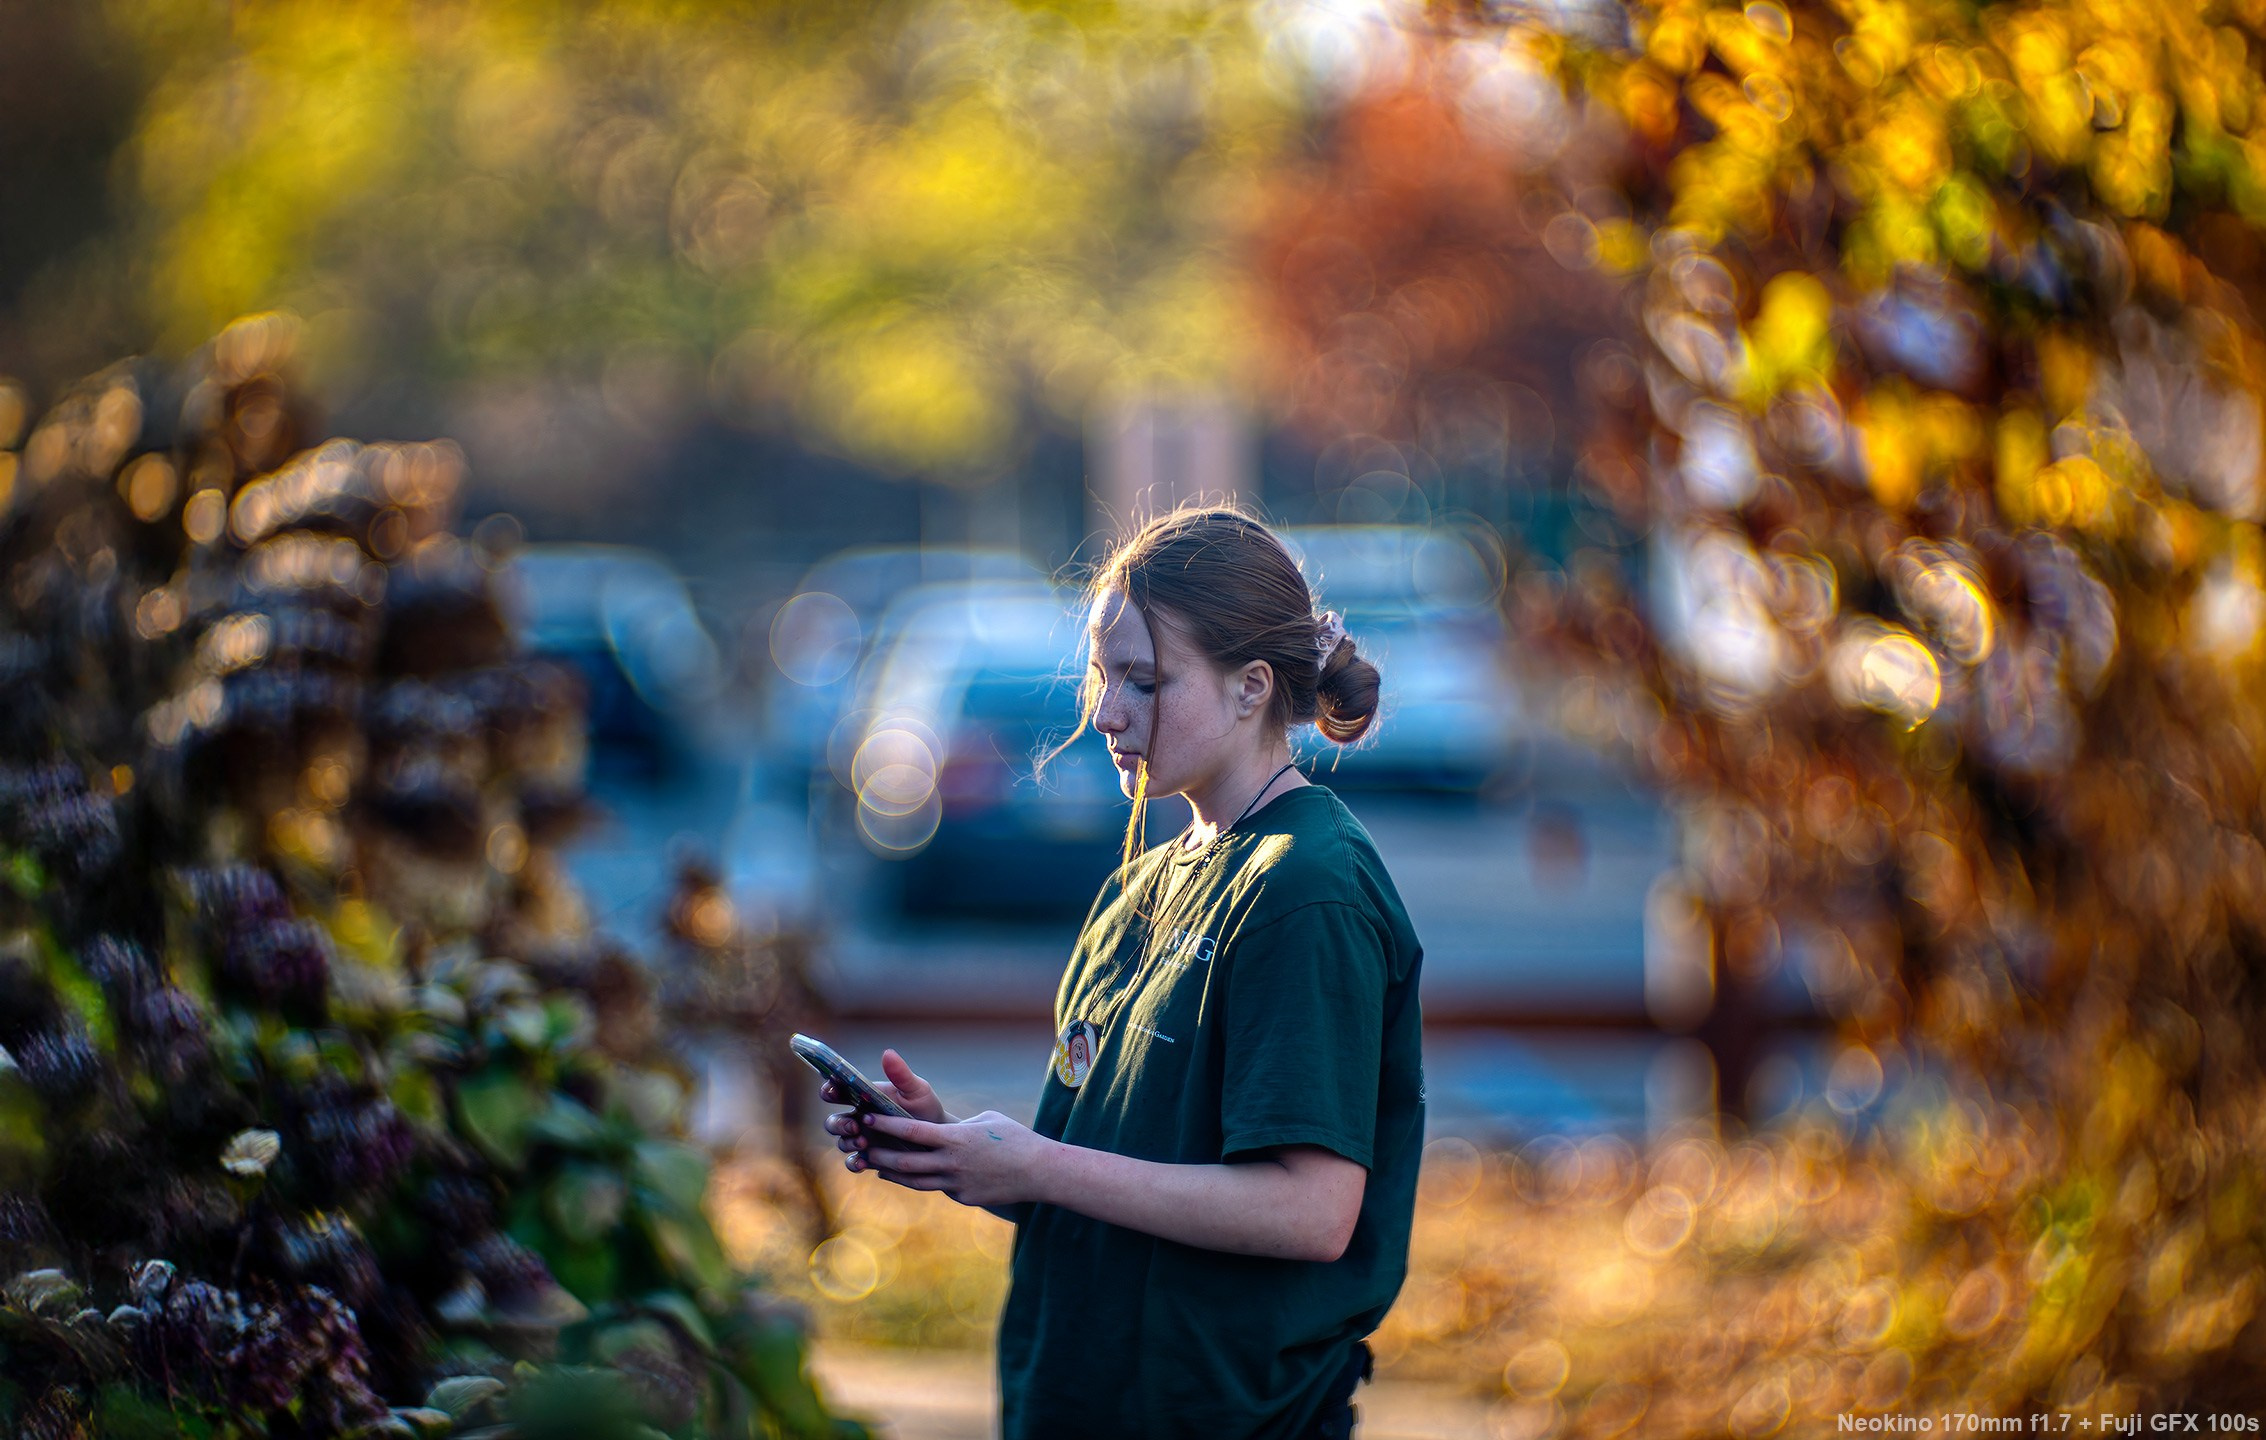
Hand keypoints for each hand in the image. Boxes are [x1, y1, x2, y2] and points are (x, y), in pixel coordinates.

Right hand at [822, 1049, 951, 1155]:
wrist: (938, 1138)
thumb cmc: (925, 1108)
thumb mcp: (916, 1090)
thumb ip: (901, 1074)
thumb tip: (887, 1052)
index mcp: (864, 1096)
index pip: (837, 1090)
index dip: (829, 1088)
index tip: (833, 1088)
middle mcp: (858, 1117)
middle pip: (833, 1120)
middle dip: (838, 1123)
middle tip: (854, 1124)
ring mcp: (861, 1138)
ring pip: (841, 1141)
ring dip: (847, 1141)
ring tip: (864, 1141)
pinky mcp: (869, 1157)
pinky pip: (852, 1162)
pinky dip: (853, 1162)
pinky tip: (863, 1162)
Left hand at [845, 1110, 1054, 1208]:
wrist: (1039, 1171)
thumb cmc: (1014, 1138)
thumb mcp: (986, 1120)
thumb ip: (958, 1125)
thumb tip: (941, 1128)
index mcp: (955, 1138)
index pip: (911, 1132)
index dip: (886, 1125)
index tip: (867, 1117)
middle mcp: (951, 1163)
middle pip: (904, 1162)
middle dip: (879, 1154)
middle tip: (860, 1146)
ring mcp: (956, 1184)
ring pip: (914, 1181)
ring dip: (891, 1172)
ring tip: (873, 1164)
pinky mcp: (963, 1198)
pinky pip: (936, 1188)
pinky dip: (918, 1181)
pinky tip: (905, 1177)